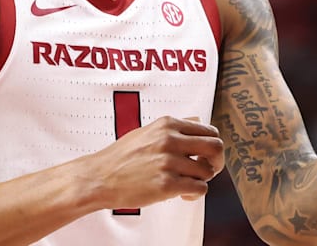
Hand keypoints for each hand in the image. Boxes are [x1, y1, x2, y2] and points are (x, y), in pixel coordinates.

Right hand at [82, 116, 224, 209]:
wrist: (99, 177)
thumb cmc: (121, 157)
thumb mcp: (147, 131)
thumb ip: (173, 128)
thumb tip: (198, 122)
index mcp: (167, 125)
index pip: (209, 130)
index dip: (211, 145)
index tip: (205, 155)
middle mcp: (170, 140)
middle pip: (216, 147)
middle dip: (216, 161)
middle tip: (207, 169)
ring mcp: (169, 162)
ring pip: (207, 171)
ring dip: (201, 180)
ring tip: (186, 183)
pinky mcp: (167, 184)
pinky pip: (199, 188)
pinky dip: (194, 193)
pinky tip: (182, 194)